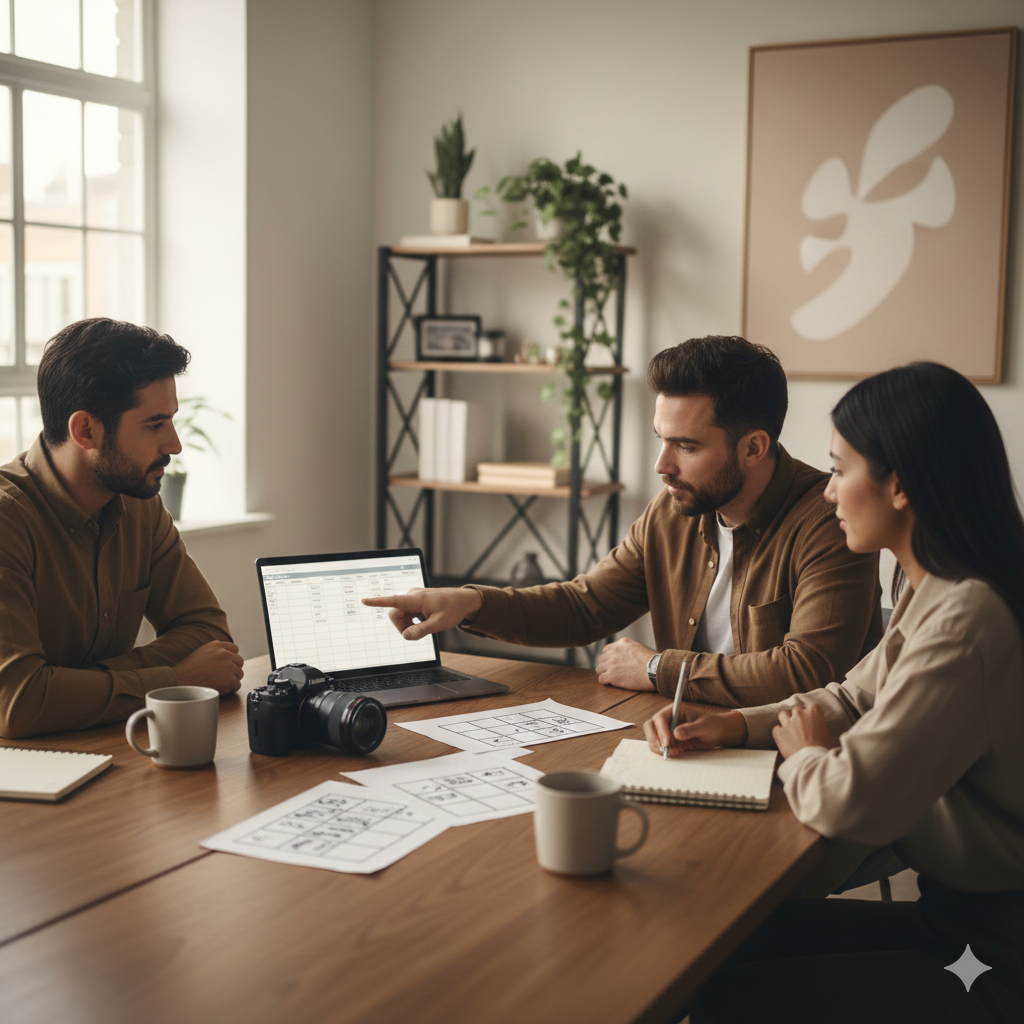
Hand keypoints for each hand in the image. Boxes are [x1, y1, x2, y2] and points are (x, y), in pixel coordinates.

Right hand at [173, 641, 242, 694]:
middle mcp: (225, 653)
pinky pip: (237, 685)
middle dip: (233, 668)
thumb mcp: (202, 652)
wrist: (181, 680)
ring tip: (219, 683)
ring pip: (239, 673)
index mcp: (217, 645)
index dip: (231, 658)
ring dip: (232, 679)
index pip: (235, 649)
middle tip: (223, 676)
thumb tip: (229, 655)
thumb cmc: (189, 669)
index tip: (226, 665)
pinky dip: (230, 689)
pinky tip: (221, 689)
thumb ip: (216, 651)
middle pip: (239, 661)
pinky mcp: (230, 679)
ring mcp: (228, 666)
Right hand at [361, 587, 482, 640]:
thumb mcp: (438, 624)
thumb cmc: (452, 610)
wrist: (463, 601)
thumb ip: (421, 631)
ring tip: (425, 625)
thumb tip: (405, 636)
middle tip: (417, 634)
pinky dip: (412, 620)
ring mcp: (413, 598)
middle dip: (402, 627)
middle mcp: (412, 596)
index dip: (377, 602)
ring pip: (400, 615)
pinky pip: (407, 613)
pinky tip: (425, 620)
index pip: (393, 601)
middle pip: (395, 614)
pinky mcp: (415, 601)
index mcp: (416, 599)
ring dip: (408, 624)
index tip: (364, 601)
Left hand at [596, 638, 656, 690]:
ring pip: (599, 669)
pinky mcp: (612, 675)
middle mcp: (614, 651)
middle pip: (601, 659)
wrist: (656, 671)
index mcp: (621, 643)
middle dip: (606, 665)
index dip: (609, 658)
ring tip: (613, 678)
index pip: (606, 649)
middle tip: (613, 672)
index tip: (613, 663)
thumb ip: (627, 649)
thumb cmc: (652, 662)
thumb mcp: (638, 648)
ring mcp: (612, 663)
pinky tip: (612, 683)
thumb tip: (624, 656)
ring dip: (605, 673)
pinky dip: (606, 682)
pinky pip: (601, 679)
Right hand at [644, 705, 746, 755]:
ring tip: (675, 752)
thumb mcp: (704, 726)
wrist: (715, 734)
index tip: (667, 742)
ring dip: (659, 748)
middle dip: (654, 739)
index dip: (661, 730)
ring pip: (652, 738)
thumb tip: (676, 734)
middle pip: (650, 727)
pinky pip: (658, 747)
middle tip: (665, 749)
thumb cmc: (711, 725)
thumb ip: (691, 729)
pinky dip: (664, 752)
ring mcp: (665, 730)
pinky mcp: (668, 741)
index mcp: (674, 711)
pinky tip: (678, 752)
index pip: (660, 718)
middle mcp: (667, 719)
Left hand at [772, 704, 834, 758]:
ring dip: (786, 720)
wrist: (811, 761)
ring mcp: (788, 722)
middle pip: (797, 710)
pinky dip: (779, 733)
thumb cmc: (824, 751)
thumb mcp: (832, 741)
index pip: (814, 707)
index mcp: (815, 713)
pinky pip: (776, 729)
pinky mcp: (778, 732)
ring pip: (783, 714)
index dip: (813, 715)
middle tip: (802, 728)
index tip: (814, 722)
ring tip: (790, 729)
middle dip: (799, 717)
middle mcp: (800, 714)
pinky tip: (783, 739)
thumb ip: (830, 736)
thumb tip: (833, 739)